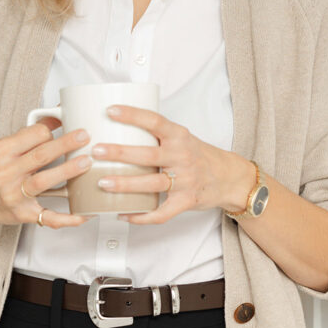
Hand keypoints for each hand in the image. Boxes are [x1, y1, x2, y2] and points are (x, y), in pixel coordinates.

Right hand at [0, 117, 93, 229]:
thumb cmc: (0, 170)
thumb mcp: (9, 147)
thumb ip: (32, 132)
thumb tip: (58, 113)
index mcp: (2, 151)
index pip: (32, 135)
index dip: (52, 132)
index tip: (69, 128)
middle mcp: (5, 173)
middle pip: (40, 155)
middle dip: (65, 144)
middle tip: (85, 137)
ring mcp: (13, 195)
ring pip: (42, 181)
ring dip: (67, 171)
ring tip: (86, 163)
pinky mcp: (23, 214)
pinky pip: (47, 217)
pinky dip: (67, 218)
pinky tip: (83, 214)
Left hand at [90, 105, 253, 224]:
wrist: (229, 177)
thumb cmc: (199, 155)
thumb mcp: (182, 137)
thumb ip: (157, 134)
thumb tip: (118, 126)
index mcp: (179, 136)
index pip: (155, 121)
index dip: (132, 115)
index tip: (110, 111)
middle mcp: (183, 156)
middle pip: (148, 154)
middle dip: (120, 153)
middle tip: (97, 150)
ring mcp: (185, 180)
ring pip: (151, 184)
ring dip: (125, 184)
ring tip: (103, 182)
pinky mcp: (186, 201)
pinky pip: (161, 213)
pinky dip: (141, 216)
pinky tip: (123, 213)